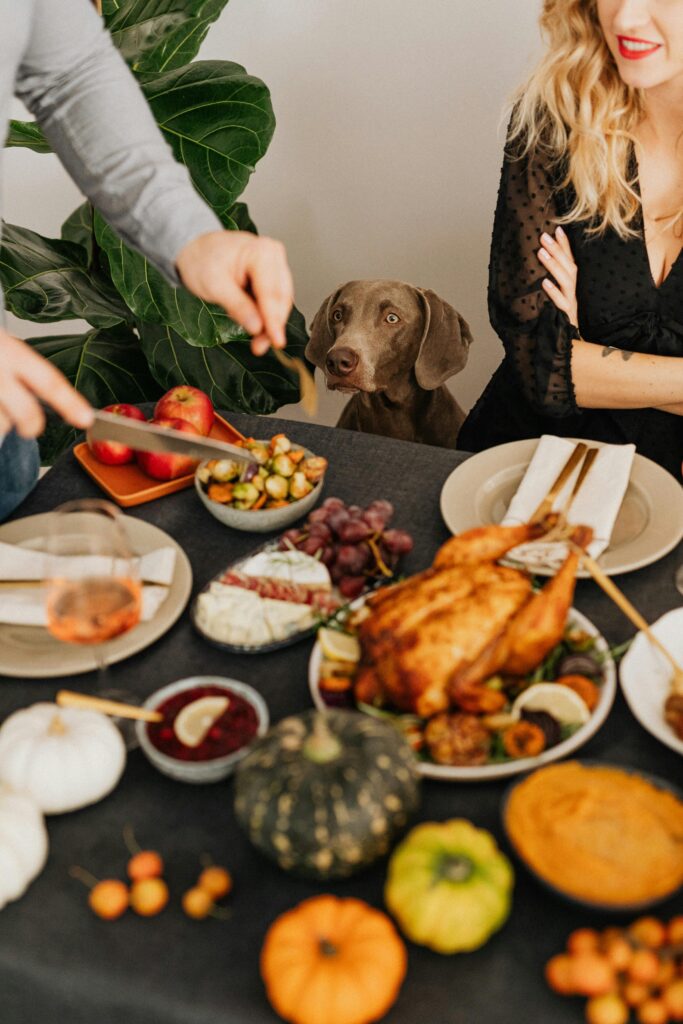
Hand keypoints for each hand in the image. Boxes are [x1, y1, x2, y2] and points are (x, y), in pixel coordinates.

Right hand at [0, 330, 92, 437]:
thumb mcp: (5, 350)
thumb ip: (25, 372)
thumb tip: (57, 408)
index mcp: (11, 352)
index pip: (48, 381)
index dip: (69, 402)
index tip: (86, 419)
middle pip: (25, 413)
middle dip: (31, 425)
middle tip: (29, 428)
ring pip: (2, 424)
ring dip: (0, 422)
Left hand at [175, 231, 293, 356]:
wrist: (196, 249)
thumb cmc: (202, 260)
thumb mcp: (214, 285)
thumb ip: (237, 306)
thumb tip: (257, 327)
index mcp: (261, 252)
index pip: (272, 293)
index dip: (274, 321)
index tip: (276, 341)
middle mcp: (273, 255)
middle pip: (281, 298)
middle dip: (272, 325)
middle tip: (260, 346)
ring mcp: (275, 265)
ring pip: (281, 302)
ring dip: (272, 324)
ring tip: (258, 342)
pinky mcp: (273, 276)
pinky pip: (276, 300)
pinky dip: (268, 316)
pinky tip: (258, 327)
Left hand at [538, 226, 578, 328]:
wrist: (565, 345)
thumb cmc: (556, 320)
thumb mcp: (553, 299)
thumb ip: (549, 283)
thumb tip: (536, 265)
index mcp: (570, 286)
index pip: (570, 261)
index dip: (565, 245)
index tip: (557, 228)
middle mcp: (573, 292)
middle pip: (569, 267)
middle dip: (557, 250)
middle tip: (543, 236)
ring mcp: (571, 304)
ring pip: (567, 281)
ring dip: (554, 266)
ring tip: (541, 252)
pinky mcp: (566, 317)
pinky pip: (561, 303)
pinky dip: (553, 292)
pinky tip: (544, 283)